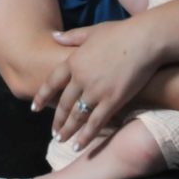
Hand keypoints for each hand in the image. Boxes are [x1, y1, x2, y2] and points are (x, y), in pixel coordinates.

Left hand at [32, 23, 156, 150]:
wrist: (144, 39)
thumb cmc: (121, 32)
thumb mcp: (92, 31)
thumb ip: (71, 37)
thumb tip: (53, 36)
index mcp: (74, 61)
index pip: (52, 83)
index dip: (42, 96)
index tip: (34, 108)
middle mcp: (81, 78)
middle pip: (63, 103)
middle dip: (57, 120)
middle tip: (53, 132)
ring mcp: (96, 91)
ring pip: (77, 116)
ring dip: (68, 130)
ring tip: (62, 140)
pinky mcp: (113, 100)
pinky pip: (96, 122)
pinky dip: (85, 136)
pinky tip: (79, 146)